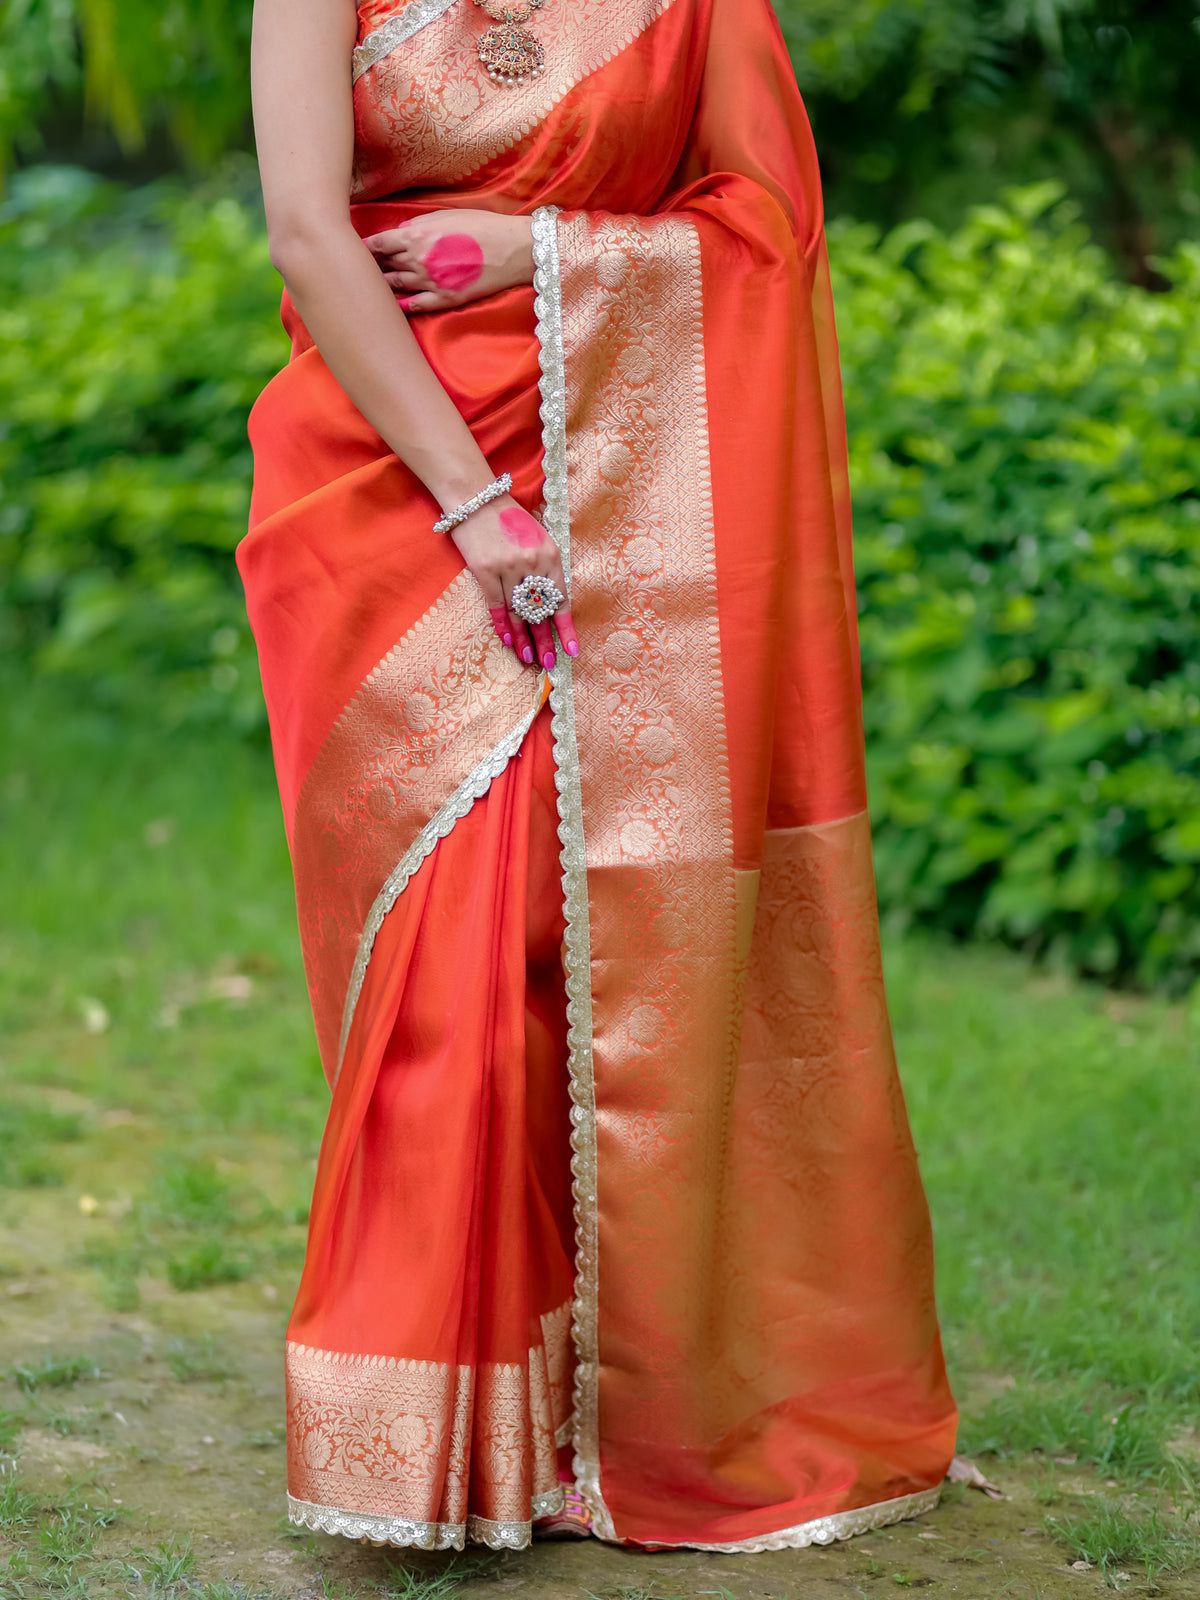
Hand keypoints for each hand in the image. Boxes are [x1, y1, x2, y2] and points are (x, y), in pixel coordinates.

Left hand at [364, 209, 533, 312]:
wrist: (512, 249)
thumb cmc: (482, 225)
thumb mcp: (447, 214)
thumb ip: (419, 225)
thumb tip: (401, 232)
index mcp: (414, 236)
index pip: (377, 244)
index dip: (363, 247)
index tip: (352, 248)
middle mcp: (417, 261)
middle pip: (383, 265)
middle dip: (369, 266)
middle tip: (354, 269)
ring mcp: (430, 283)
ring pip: (395, 286)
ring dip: (381, 286)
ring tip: (369, 287)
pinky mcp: (444, 299)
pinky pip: (416, 305)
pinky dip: (402, 305)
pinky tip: (393, 306)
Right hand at [449, 494, 577, 670]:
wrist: (477, 499)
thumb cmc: (510, 519)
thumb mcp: (539, 537)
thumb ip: (547, 566)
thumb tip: (549, 602)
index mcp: (551, 555)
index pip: (561, 599)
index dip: (566, 628)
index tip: (572, 650)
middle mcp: (532, 563)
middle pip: (540, 611)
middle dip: (546, 641)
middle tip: (549, 664)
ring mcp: (508, 568)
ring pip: (518, 613)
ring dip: (524, 638)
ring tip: (529, 658)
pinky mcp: (485, 571)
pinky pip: (496, 605)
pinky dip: (503, 625)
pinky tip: (508, 641)